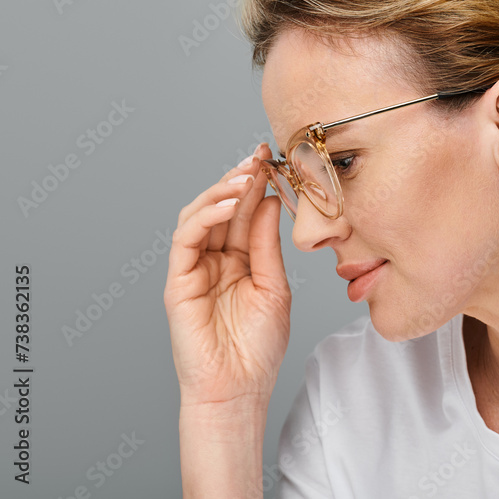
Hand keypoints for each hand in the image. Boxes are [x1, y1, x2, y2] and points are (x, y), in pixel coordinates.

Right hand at [164, 143, 290, 407]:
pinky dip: (205, 217)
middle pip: (222, 208)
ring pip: (199, 216)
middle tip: (259, 156)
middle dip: (239, 179)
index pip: (244, 213)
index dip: (257, 185)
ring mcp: (194, 268)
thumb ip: (267, 244)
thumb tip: (268, 200)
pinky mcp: (178, 281)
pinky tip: (228, 204)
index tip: (274, 158)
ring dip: (221, 191)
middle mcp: (214, 259)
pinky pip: (186, 239)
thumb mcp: (274, 286)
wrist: (239, 387)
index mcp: (239, 258)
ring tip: (246, 175)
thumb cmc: (258, 346)